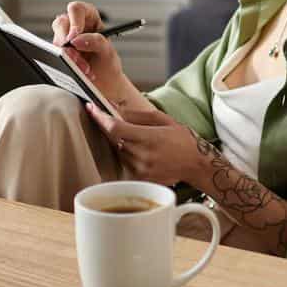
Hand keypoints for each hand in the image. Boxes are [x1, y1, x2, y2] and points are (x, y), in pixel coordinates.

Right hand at [52, 0, 127, 93]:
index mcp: (90, 18)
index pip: (77, 9)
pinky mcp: (58, 53)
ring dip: (67, 56)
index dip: (74, 20)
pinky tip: (76, 71)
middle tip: (74, 56)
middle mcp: (75, 26)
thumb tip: (77, 39)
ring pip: (56, 40)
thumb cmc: (107, 65)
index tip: (74, 36)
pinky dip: (64, 64)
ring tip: (83, 68)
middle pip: (61, 23)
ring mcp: (64, 39)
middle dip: (67, 42)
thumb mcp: (108, 52)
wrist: (103, 85)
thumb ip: (96, 42)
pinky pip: (53, 55)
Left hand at [84, 102, 203, 186]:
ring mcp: (141, 169)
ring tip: (139, 138)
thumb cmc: (182, 140)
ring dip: (120, 142)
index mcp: (148, 138)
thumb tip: (115, 108)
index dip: (99, 117)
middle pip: (113, 139)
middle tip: (111, 118)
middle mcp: (142, 155)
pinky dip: (127, 154)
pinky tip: (141, 151)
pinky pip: (125, 162)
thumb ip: (138, 115)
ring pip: (118, 151)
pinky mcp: (141, 178)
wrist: (196, 165)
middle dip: (110, 127)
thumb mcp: (163, 120)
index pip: (115, 128)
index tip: (90, 108)